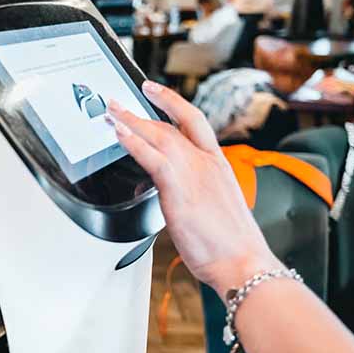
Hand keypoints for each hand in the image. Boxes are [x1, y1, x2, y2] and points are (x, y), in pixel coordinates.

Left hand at [107, 80, 280, 298]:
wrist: (243, 263)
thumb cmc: (230, 244)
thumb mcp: (215, 207)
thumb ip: (194, 191)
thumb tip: (175, 193)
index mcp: (217, 164)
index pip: (193, 120)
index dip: (171, 101)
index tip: (153, 90)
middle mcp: (206, 162)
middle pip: (169, 126)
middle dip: (140, 111)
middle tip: (116, 103)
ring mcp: (194, 174)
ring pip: (158, 136)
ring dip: (130, 121)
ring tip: (110, 112)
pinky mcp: (180, 190)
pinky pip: (152, 158)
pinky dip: (133, 143)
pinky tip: (118, 134)